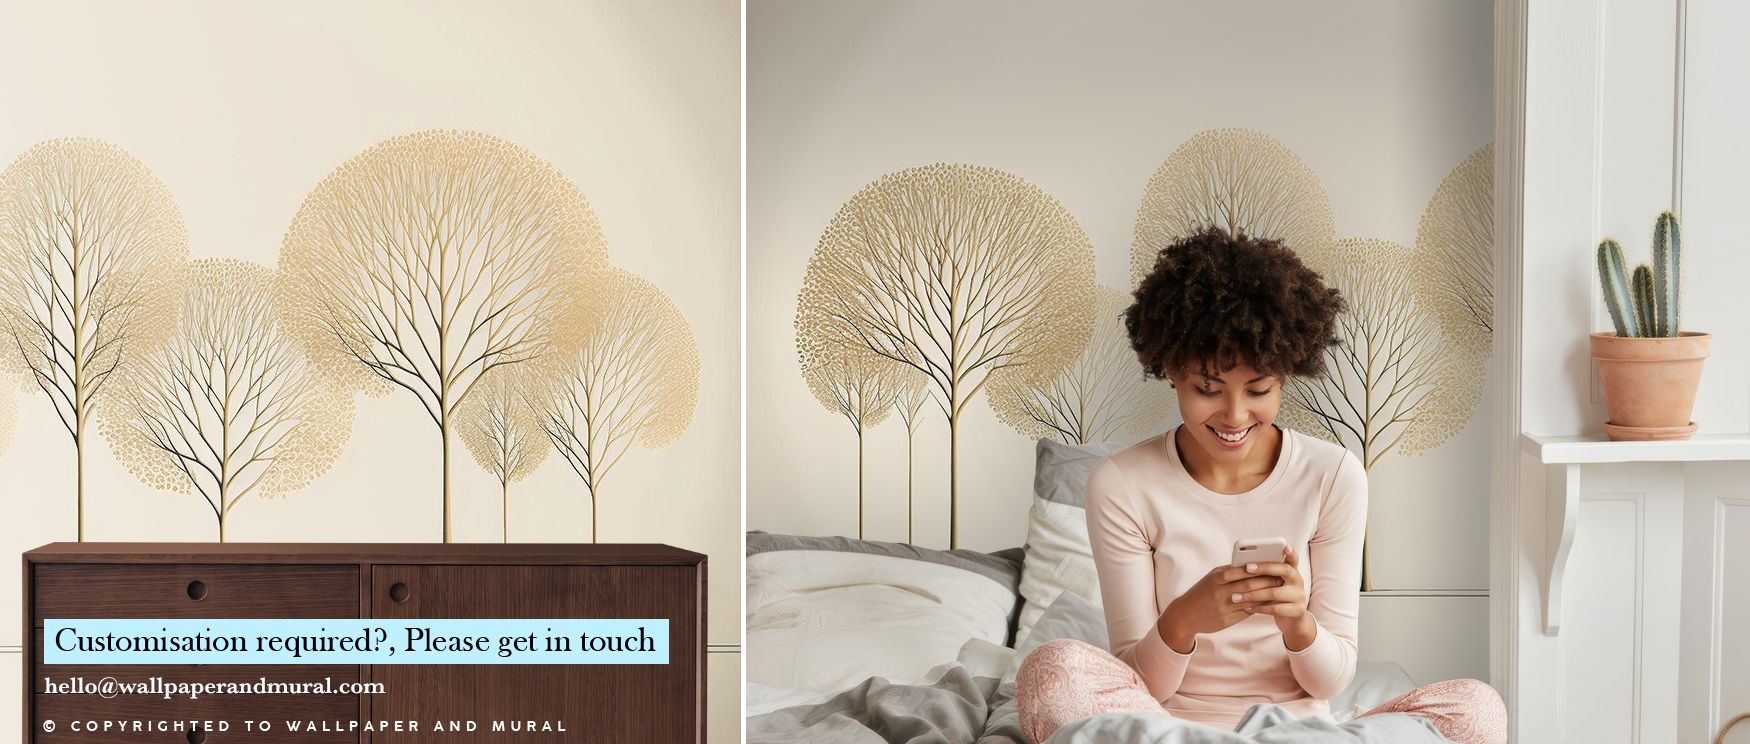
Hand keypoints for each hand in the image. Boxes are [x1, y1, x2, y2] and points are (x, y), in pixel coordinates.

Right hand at [1157, 562, 1283, 652]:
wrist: (1184, 614)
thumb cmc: (1201, 593)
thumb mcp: (1211, 578)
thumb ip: (1230, 572)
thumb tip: (1253, 565)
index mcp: (1216, 577)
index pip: (1242, 570)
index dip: (1259, 568)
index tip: (1272, 565)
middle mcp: (1219, 591)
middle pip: (1249, 585)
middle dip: (1267, 581)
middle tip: (1281, 578)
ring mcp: (1223, 607)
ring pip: (1251, 599)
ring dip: (1266, 595)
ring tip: (1279, 591)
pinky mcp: (1226, 620)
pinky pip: (1247, 612)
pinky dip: (1259, 607)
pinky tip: (1268, 604)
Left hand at [1235, 545, 1311, 637]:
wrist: (1293, 620)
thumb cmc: (1277, 598)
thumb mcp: (1274, 584)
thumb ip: (1266, 574)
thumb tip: (1242, 564)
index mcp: (1292, 572)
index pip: (1293, 559)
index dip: (1289, 553)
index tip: (1284, 545)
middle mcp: (1298, 581)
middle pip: (1284, 570)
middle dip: (1264, 567)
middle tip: (1247, 568)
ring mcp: (1299, 597)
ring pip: (1274, 593)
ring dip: (1253, 594)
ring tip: (1236, 596)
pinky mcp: (1297, 611)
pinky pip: (1275, 609)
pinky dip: (1259, 608)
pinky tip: (1247, 607)